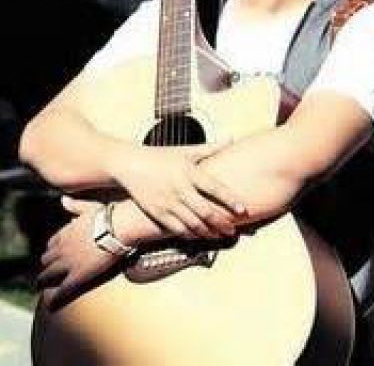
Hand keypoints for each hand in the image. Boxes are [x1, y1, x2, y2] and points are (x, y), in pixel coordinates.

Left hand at [36, 196, 120, 310]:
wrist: (117, 227)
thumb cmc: (108, 216)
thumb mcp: (88, 207)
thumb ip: (74, 206)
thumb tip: (63, 200)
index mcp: (66, 232)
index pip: (52, 244)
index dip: (52, 251)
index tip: (53, 257)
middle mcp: (62, 247)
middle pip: (46, 260)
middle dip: (46, 267)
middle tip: (44, 276)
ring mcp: (68, 263)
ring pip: (48, 275)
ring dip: (44, 282)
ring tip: (42, 290)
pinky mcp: (77, 276)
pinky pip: (61, 290)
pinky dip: (54, 299)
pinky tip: (50, 305)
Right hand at [111, 143, 246, 238]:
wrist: (130, 164)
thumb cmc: (160, 156)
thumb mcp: (185, 150)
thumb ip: (210, 148)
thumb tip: (231, 138)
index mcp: (188, 172)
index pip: (214, 188)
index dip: (230, 200)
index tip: (243, 210)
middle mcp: (179, 188)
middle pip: (206, 211)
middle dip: (222, 223)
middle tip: (233, 230)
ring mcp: (168, 202)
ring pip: (193, 224)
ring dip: (208, 232)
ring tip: (220, 235)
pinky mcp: (157, 212)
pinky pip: (177, 229)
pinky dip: (191, 234)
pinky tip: (199, 236)